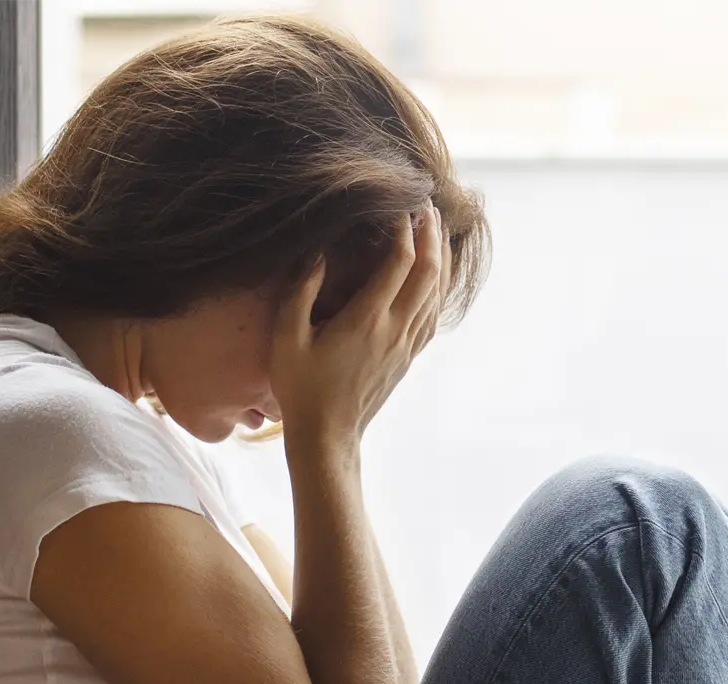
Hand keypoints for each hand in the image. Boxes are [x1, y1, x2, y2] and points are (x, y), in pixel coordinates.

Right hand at [272, 205, 446, 446]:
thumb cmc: (300, 387)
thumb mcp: (287, 336)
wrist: (327, 436)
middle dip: (432, 233)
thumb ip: (301, 289)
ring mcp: (406, 344)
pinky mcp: (408, 356)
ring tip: (436, 228)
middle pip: (429, 271)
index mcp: (367, 319)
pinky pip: (432, 313)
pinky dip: (439, 285)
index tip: (398, 203)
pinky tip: (435, 273)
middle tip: (426, 204)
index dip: (404, 228)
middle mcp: (396, 329)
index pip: (400, 261)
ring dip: (440, 256)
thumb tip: (317, 252)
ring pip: (437, 292)